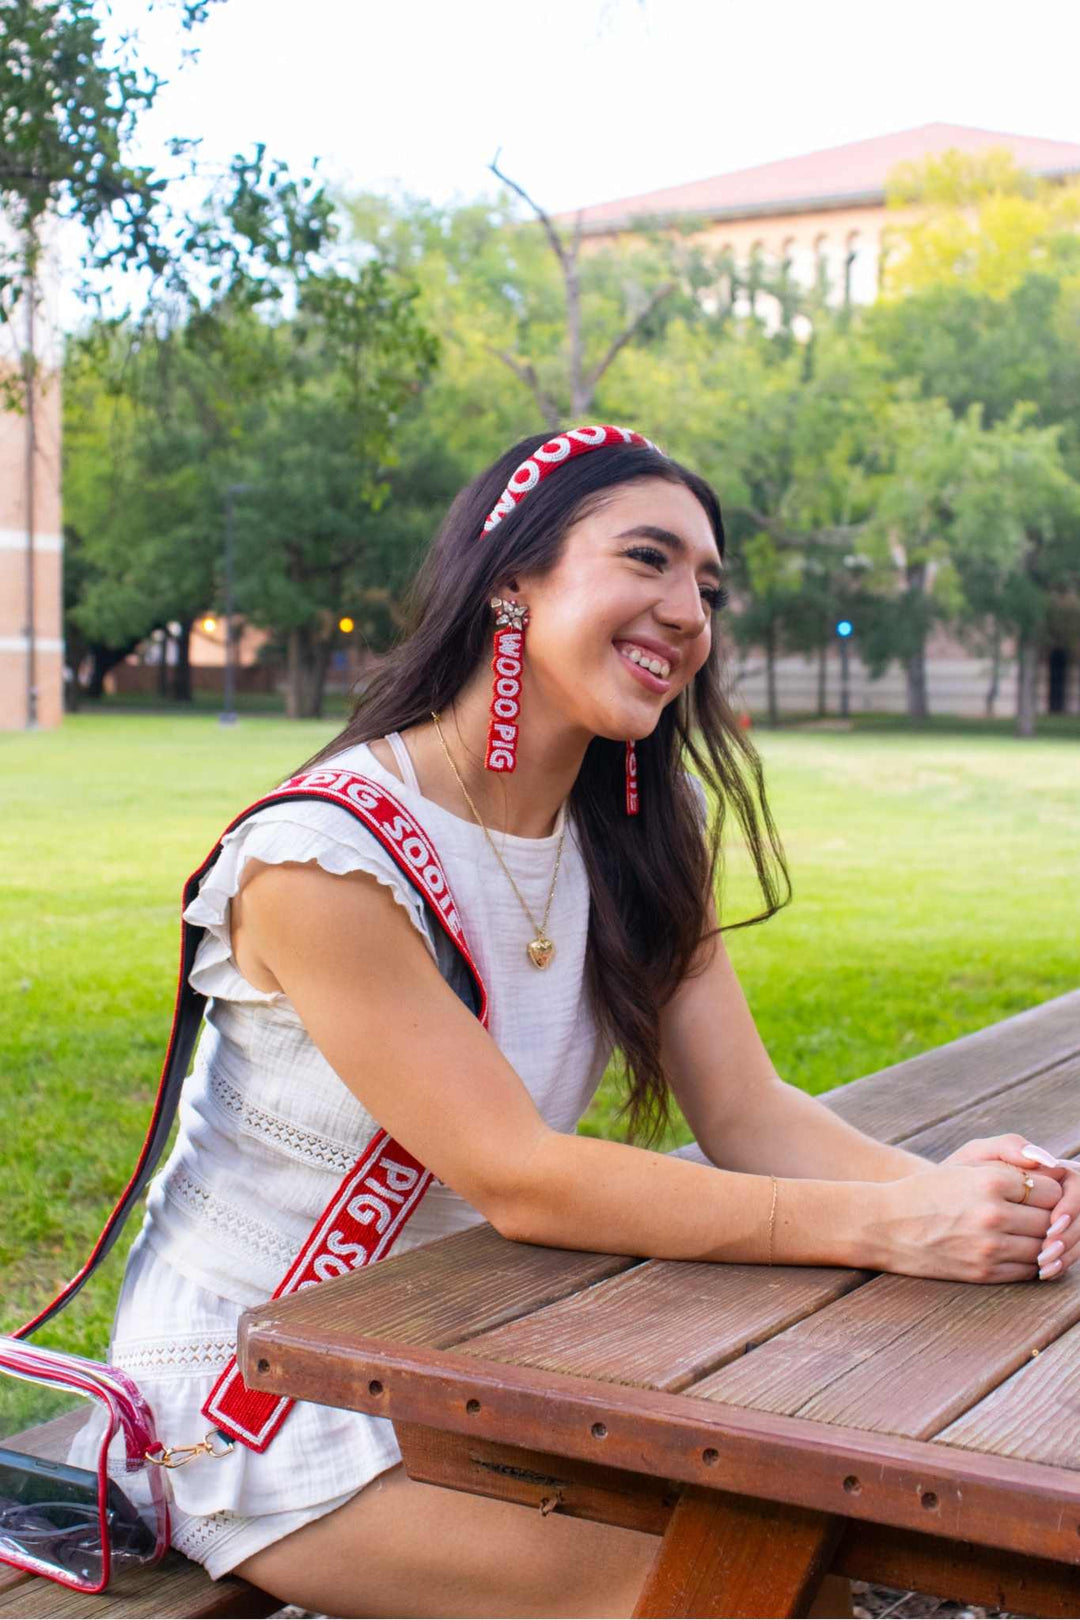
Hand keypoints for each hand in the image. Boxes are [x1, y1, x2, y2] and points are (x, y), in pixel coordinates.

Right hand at [874, 1154, 1061, 1283]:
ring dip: (1042, 1240)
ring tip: (1029, 1231)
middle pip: (1050, 1220)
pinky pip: (1027, 1270)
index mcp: (990, 1181)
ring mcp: (989, 1247)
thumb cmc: (928, 1189)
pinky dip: (1031, 1261)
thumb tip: (1051, 1166)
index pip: (1051, 1190)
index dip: (1049, 1191)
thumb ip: (1010, 1156)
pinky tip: (1020, 1249)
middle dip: (1050, 1216)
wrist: (886, 1225)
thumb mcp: (965, 1162)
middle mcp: (992, 1214)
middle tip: (1038, 1213)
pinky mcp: (984, 1272)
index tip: (1038, 1192)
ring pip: (1043, 1247)